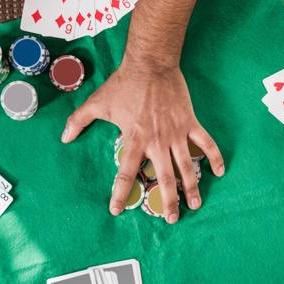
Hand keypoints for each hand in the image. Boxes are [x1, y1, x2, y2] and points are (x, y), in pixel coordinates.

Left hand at [61, 61, 224, 223]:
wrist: (150, 64)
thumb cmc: (124, 83)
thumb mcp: (97, 103)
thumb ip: (79, 121)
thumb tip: (63, 137)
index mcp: (134, 139)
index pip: (126, 174)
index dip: (120, 194)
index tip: (116, 210)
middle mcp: (157, 141)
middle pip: (164, 179)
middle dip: (168, 202)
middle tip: (172, 219)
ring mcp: (176, 133)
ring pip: (187, 167)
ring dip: (192, 188)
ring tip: (195, 205)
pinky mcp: (190, 122)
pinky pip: (206, 143)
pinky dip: (215, 157)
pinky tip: (220, 172)